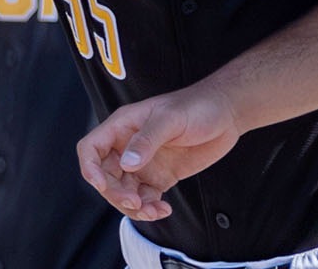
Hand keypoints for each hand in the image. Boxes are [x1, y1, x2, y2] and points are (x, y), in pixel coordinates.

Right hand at [76, 88, 242, 220]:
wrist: (226, 114)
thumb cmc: (198, 106)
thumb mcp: (170, 119)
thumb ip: (147, 140)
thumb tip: (127, 164)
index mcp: (123, 126)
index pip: (91, 149)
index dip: (90, 168)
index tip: (102, 185)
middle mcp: (128, 146)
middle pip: (106, 177)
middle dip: (116, 194)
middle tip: (135, 202)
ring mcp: (144, 163)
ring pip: (124, 192)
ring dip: (133, 207)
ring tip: (154, 211)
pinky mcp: (160, 177)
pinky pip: (146, 198)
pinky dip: (150, 208)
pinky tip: (164, 210)